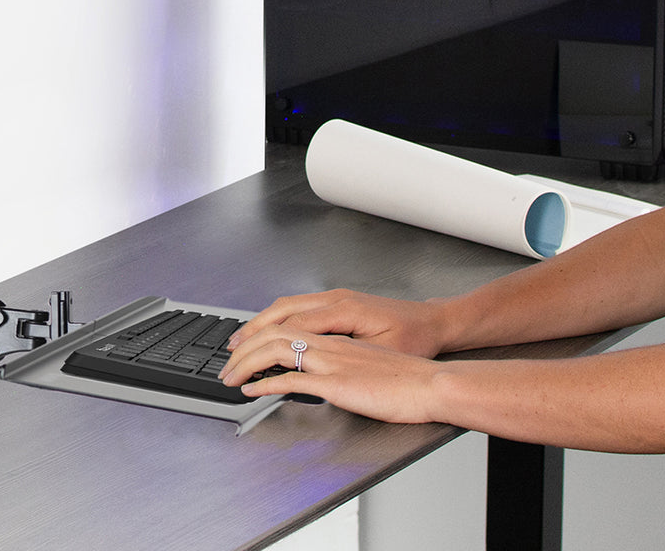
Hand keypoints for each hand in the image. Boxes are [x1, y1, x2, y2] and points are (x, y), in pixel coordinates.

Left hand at [217, 323, 440, 422]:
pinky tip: (253, 391)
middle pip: (273, 333)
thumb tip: (321, 373)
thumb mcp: (367, 362)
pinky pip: (292, 380)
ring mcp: (331, 361)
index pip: (287, 325)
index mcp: (336, 336)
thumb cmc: (405, 378)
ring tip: (231, 377)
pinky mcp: (336, 384)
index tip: (242, 346)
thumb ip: (341, 362)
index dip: (259, 333)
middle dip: (244, 348)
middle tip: (226, 363)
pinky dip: (267, 384)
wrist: (430, 384)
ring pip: (276, 351)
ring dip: (247, 364)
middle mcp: (329, 343)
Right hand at [226, 289, 448, 359]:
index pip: (292, 326)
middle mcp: (334, 299)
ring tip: (241, 342)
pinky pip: (298, 308)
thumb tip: (309, 366)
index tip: (245, 360)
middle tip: (231, 352)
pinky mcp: (338, 303)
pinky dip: (277, 319)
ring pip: (287, 305)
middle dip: (252, 331)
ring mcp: (334, 298)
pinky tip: (269, 333)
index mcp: (342, 310)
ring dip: (261, 323)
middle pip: (281, 310)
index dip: (264, 344)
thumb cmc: (414, 339)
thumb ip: (343, 359)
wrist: (434, 322)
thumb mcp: (380, 354)